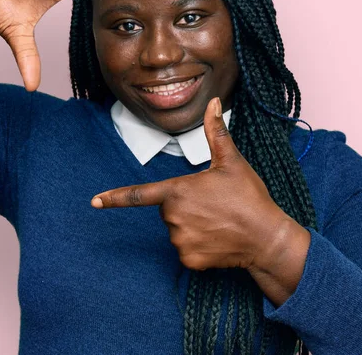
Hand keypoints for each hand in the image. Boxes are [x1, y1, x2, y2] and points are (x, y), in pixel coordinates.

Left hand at [91, 97, 293, 271]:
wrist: (266, 237)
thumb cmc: (248, 196)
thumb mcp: (231, 161)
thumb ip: (216, 132)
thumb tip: (214, 102)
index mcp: (178, 191)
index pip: (140, 194)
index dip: (115, 198)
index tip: (95, 201)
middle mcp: (173, 218)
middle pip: (168, 210)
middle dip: (185, 206)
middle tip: (213, 204)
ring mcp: (180, 241)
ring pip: (177, 230)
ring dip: (191, 226)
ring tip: (218, 222)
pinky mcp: (189, 260)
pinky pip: (186, 250)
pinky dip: (198, 245)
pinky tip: (217, 239)